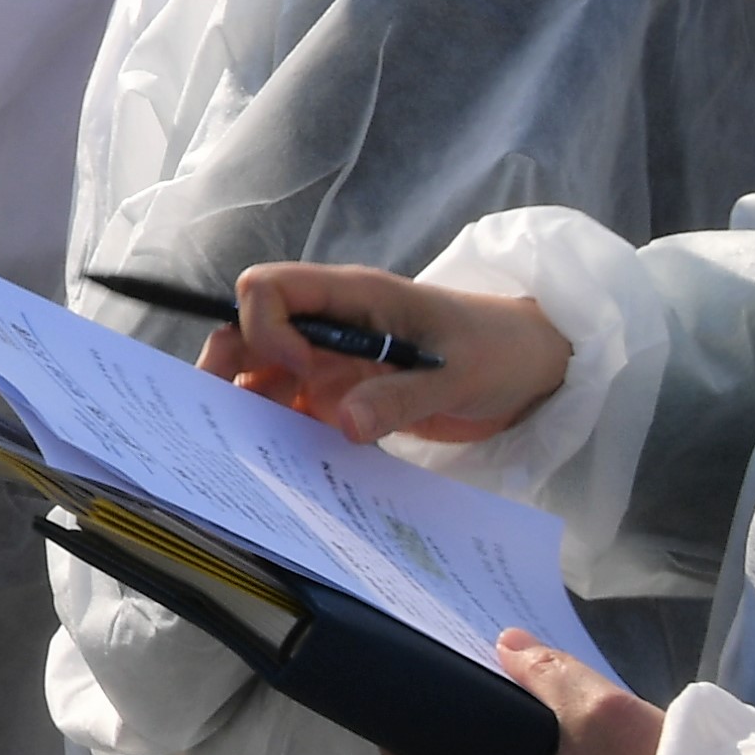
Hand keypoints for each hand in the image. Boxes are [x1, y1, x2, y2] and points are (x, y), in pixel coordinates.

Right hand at [201, 263, 571, 446]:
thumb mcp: (459, 374)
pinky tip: (289, 464)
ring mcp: (336, 361)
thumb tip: (343, 425)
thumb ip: (402, 397)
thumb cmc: (499, 349)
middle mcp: (331, 325)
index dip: (266, 330)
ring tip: (250, 452)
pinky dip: (288, 434)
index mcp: (352, 296)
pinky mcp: (347, 395)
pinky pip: (300, 410)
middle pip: (250, 333)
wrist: (534, 369)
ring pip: (267, 376)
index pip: (269, 290)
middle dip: (229, 369)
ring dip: (255, 409)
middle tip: (220, 420)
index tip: (299, 372)